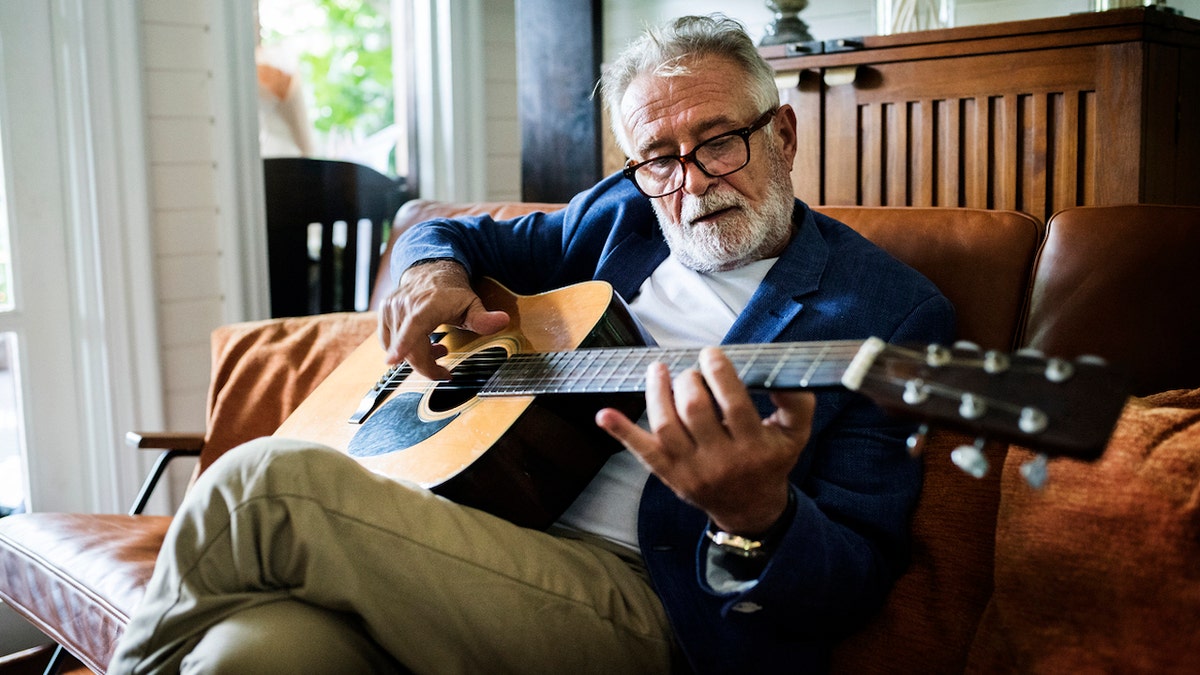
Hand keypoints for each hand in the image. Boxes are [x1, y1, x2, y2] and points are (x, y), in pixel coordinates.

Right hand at [376, 261, 509, 379]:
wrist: (430, 271)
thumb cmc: (451, 291)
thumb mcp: (472, 304)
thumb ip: (484, 318)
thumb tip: (502, 321)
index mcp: (427, 304)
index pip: (413, 326)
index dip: (403, 345)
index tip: (393, 360)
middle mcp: (405, 305)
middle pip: (409, 348)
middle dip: (427, 366)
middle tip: (444, 371)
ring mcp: (391, 309)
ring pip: (398, 348)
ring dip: (418, 356)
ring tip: (436, 348)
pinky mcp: (384, 314)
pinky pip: (388, 342)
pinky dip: (404, 349)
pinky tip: (421, 343)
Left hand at [595, 347, 814, 534]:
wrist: (750, 509)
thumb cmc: (770, 462)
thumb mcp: (795, 435)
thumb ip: (797, 403)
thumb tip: (783, 372)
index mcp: (753, 446)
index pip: (733, 402)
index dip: (718, 372)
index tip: (712, 354)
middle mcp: (721, 460)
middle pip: (695, 410)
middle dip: (689, 380)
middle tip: (691, 371)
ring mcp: (691, 469)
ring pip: (666, 426)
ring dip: (657, 392)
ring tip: (659, 370)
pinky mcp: (670, 475)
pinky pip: (642, 452)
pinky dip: (621, 432)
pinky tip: (604, 414)